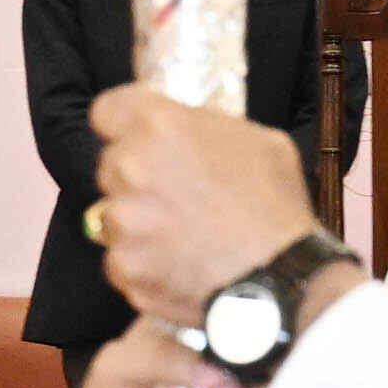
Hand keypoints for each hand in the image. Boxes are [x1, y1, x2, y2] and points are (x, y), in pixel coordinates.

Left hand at [87, 90, 326, 332]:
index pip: (107, 110)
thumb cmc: (276, 207)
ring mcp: (123, 219)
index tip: (136, 137)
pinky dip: (142, 263)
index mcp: (161, 126)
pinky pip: (120, 259)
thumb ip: (208, 128)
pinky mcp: (124, 265)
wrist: (281, 277)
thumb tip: (190, 130)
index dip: (122, 124)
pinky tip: (177, 265)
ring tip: (182, 235)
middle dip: (137, 177)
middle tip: (175, 194)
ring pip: (113, 214)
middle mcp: (132, 167)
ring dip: (138, 222)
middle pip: (111, 165)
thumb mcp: (259, 141)